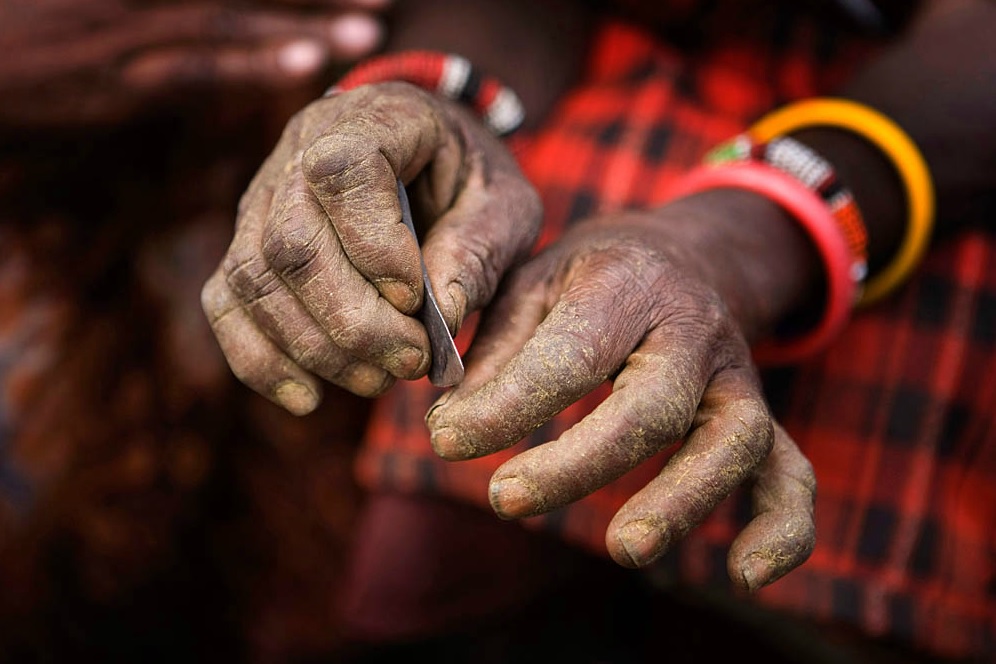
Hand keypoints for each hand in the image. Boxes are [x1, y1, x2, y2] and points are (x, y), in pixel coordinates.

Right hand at [0, 0, 390, 126]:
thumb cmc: (29, 20)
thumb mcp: (107, 0)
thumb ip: (168, 0)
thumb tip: (230, 8)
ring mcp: (133, 26)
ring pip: (236, 15)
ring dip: (309, 19)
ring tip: (374, 26)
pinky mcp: (120, 76)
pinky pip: (197, 66)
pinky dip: (253, 62)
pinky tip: (305, 62)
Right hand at [201, 81, 541, 412]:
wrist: (432, 163)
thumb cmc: (472, 184)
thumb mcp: (504, 206)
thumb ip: (479, 252)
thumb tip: (439, 318)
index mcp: (373, 117)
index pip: (344, 172)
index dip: (374, 247)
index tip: (416, 301)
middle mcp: (301, 148)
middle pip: (291, 243)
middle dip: (352, 322)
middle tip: (410, 362)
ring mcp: (263, 197)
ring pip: (255, 280)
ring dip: (316, 349)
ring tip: (379, 380)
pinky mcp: (247, 245)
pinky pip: (227, 304)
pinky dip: (260, 360)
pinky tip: (308, 398)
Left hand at [425, 192, 817, 590]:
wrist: (685, 256)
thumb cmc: (592, 278)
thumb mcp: (532, 284)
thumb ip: (493, 351)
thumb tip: (450, 426)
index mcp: (627, 285)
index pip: (570, 354)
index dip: (509, 404)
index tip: (446, 440)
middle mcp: (694, 331)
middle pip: (653, 406)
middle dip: (579, 462)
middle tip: (505, 499)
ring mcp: (737, 378)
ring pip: (731, 443)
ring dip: (680, 501)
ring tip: (624, 548)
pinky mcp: (759, 419)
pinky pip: (791, 476)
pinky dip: (782, 529)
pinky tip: (745, 576)